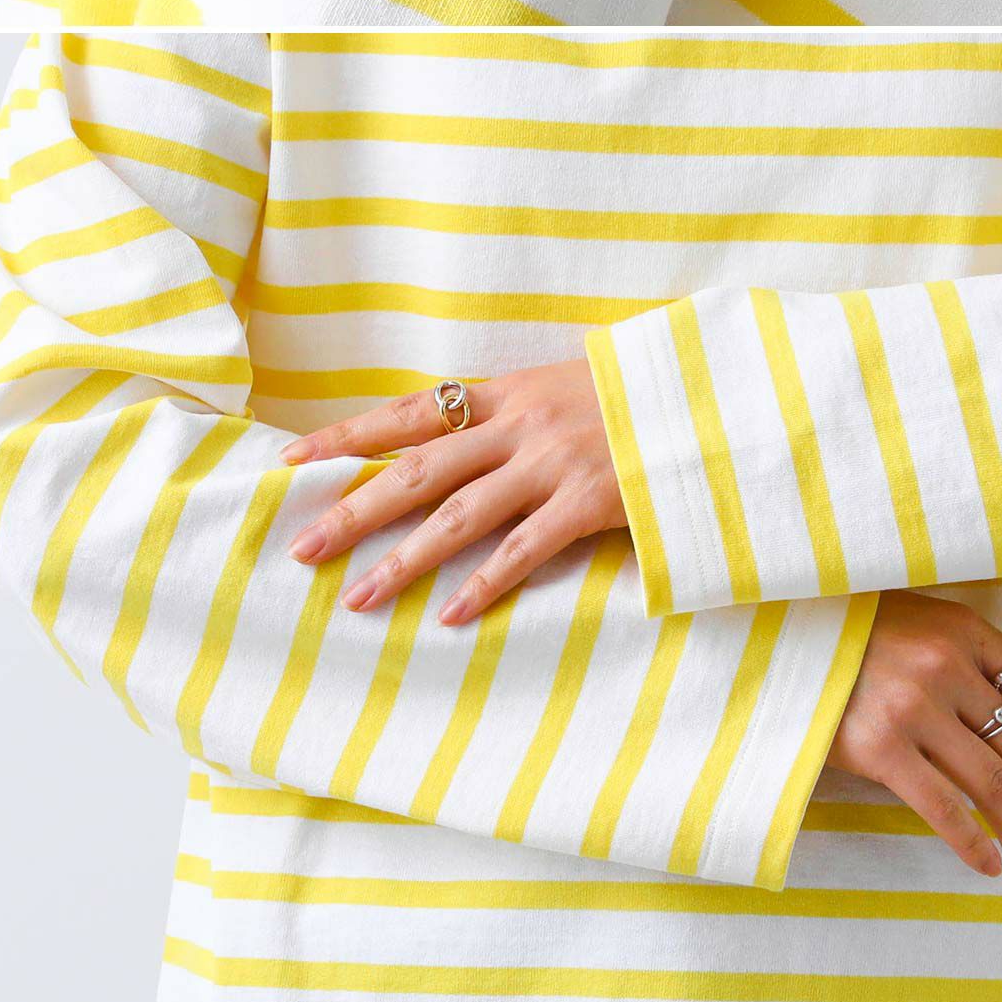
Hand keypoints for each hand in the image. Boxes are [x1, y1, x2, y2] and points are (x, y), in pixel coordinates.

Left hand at [281, 360, 624, 623]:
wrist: (709, 392)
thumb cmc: (633, 394)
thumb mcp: (563, 386)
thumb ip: (510, 413)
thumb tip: (450, 437)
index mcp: (507, 392)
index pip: (410, 412)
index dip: (348, 437)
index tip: (292, 461)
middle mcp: (520, 424)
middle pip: (418, 470)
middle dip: (354, 509)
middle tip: (301, 549)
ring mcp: (553, 462)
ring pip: (459, 516)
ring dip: (402, 560)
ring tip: (356, 598)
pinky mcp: (590, 501)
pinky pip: (525, 549)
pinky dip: (483, 584)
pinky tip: (447, 616)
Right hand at [828, 591, 1001, 879]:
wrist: (777, 633)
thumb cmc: (854, 632)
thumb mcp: (922, 629)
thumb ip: (971, 670)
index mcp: (967, 631)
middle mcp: (948, 666)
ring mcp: (912, 704)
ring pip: (991, 784)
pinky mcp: (878, 745)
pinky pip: (942, 807)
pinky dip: (972, 842)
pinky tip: (987, 864)